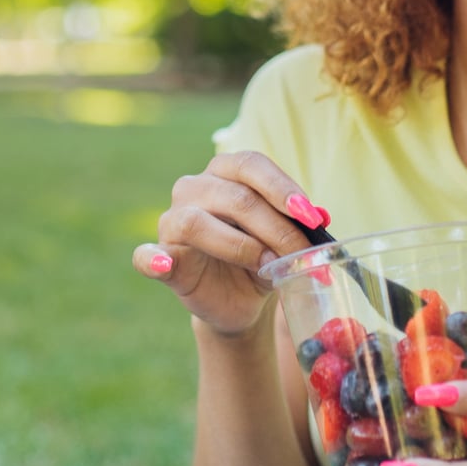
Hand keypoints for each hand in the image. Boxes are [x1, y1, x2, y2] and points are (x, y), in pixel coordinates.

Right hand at [131, 150, 324, 338]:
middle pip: (235, 197)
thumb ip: (298, 226)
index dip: (282, 188)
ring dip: (241, 246)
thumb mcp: (285, 240)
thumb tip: (320, 219)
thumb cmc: (262, 258)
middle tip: (303, 254)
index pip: (251, 165)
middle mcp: (194, 189)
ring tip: (268, 266)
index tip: (311, 216)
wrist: (239, 300)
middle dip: (276, 227)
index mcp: (226, 173)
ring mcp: (172, 222)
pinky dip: (152, 259)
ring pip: (197, 221)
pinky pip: (146, 256)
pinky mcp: (160, 258)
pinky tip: (163, 264)